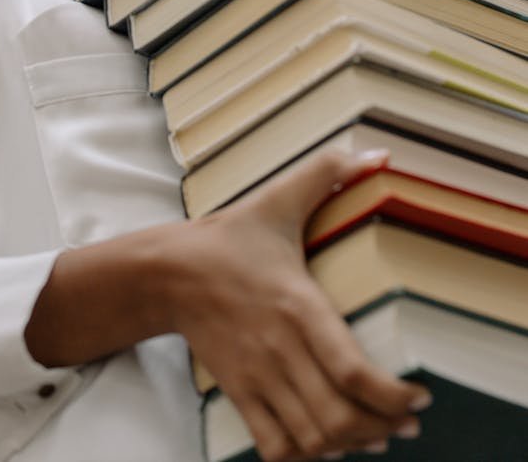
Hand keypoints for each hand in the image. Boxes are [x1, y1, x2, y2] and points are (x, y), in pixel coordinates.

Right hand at [164, 148, 430, 460]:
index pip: (351, 370)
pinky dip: (305, 457)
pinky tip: (325, 446)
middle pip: (338, 417)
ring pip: (312, 439)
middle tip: (406, 423)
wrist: (168, 271)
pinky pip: (275, 446)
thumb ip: (327, 173)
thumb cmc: (230, 236)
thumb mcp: (278, 199)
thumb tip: (379, 156)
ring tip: (375, 436)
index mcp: (296, 303)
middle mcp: (280, 348)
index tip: (418, 398)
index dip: (391, 397)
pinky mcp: (239, 391)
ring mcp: (257, 376)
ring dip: (349, 446)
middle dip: (381, 429)